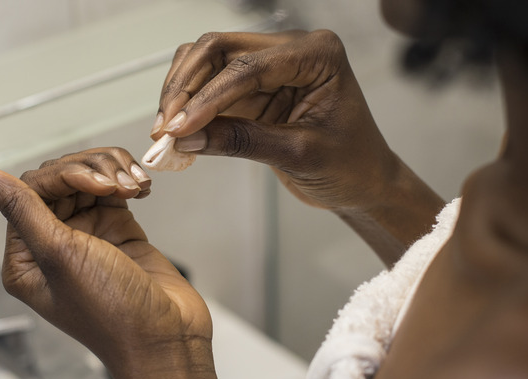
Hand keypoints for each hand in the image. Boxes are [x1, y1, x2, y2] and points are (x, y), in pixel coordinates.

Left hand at [0, 148, 230, 378]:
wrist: (166, 337)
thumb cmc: (110, 311)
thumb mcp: (58, 255)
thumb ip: (19, 207)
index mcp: (25, 255)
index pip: (31, 189)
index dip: (64, 176)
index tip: (98, 185)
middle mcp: (51, 243)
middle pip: (60, 178)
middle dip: (92, 172)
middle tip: (119, 185)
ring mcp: (86, 235)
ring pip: (89, 178)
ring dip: (113, 172)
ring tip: (136, 187)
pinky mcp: (117, 230)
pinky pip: (114, 190)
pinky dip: (128, 181)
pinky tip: (141, 190)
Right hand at [153, 30, 443, 265]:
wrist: (363, 181)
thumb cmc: (350, 165)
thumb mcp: (298, 155)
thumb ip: (241, 141)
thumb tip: (185, 138)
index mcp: (317, 55)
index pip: (248, 67)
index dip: (207, 98)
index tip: (178, 127)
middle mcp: (291, 49)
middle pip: (218, 48)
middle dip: (185, 87)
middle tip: (165, 127)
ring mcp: (270, 65)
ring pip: (206, 60)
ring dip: (181, 92)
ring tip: (165, 132)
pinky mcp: (253, 86)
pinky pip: (210, 85)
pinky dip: (189, 105)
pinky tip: (177, 130)